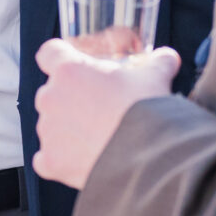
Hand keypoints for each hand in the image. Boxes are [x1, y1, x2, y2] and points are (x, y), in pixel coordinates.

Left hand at [31, 38, 181, 189]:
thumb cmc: (146, 111)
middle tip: (98, 109)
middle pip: (52, 92)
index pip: (49, 54)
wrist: (147, 156)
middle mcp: (51, 97)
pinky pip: (46, 159)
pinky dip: (60, 160)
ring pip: (50, 125)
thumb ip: (159, 62)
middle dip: (71, 99)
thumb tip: (168, 58)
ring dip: (68, 129)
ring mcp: (48, 130)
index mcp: (70, 70)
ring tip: (98, 138)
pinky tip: (81, 160)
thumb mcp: (156, 77)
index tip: (74, 69)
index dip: (60, 59)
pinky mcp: (51, 161)